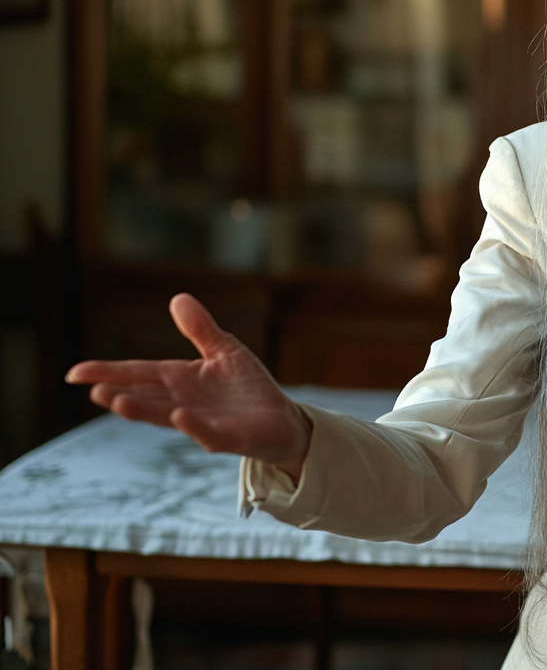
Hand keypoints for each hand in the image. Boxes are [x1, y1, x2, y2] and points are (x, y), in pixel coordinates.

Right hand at [66, 293, 312, 479]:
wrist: (282, 419)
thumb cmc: (247, 387)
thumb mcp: (224, 350)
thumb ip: (200, 329)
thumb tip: (177, 298)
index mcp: (180, 380)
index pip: (138, 374)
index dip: (108, 372)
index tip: (75, 373)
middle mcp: (183, 402)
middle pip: (146, 397)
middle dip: (120, 394)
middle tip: (93, 390)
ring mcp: (202, 422)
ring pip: (166, 417)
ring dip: (143, 410)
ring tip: (118, 401)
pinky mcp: (227, 438)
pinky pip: (207, 433)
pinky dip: (193, 426)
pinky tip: (180, 415)